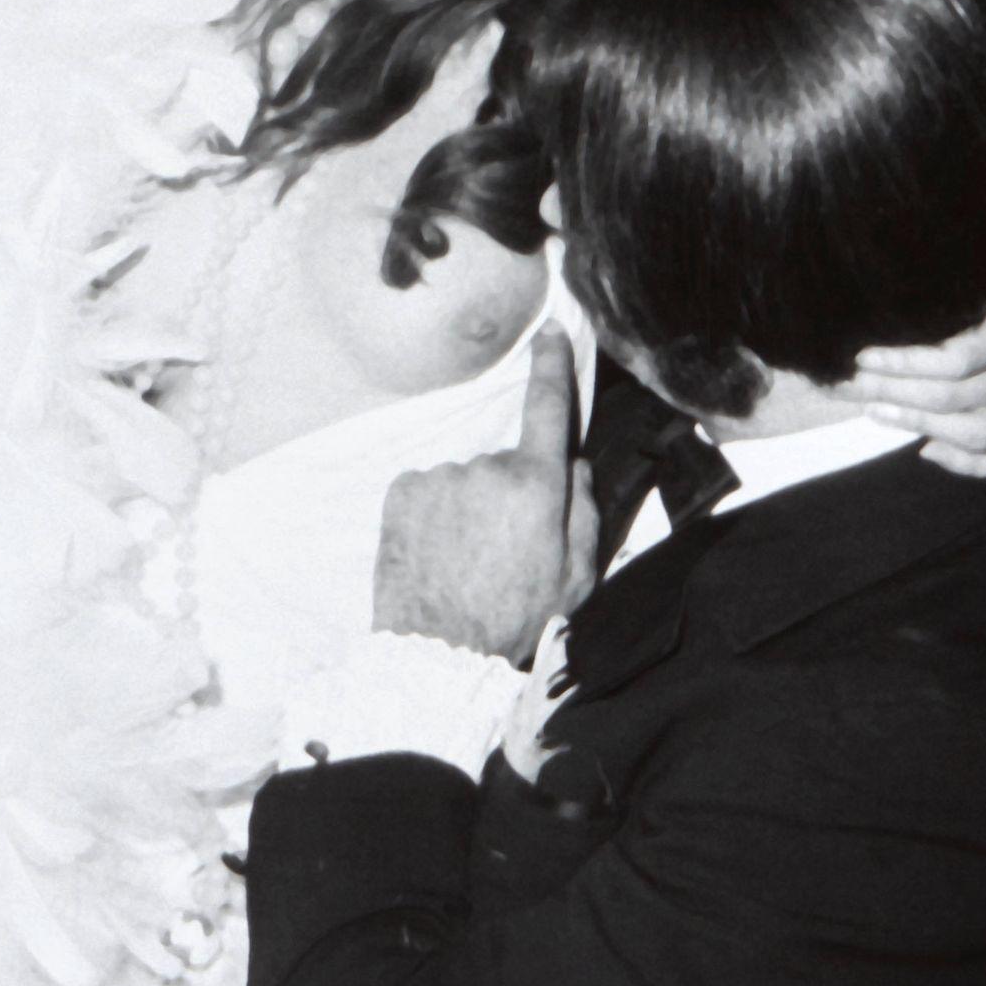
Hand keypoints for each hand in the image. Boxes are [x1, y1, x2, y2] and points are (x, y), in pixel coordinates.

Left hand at [367, 330, 596, 661]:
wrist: (438, 653)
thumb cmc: (516, 620)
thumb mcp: (576, 576)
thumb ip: (583, 511)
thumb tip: (569, 462)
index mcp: (536, 486)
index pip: (548, 409)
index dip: (552, 367)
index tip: (551, 333)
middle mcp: (485, 468)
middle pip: (505, 465)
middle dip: (509, 494)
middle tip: (503, 551)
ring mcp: (438, 477)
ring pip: (464, 480)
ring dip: (468, 507)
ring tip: (466, 560)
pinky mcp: (402, 491)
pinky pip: (429, 490)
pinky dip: (435, 513)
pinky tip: (439, 553)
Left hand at [838, 295, 985, 476]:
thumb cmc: (979, 305)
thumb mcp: (966, 295)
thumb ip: (933, 311)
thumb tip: (869, 337)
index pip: (954, 359)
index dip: (905, 363)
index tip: (862, 358)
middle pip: (954, 397)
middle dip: (895, 392)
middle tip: (852, 386)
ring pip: (975, 433)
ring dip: (918, 424)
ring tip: (874, 410)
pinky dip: (963, 463)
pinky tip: (925, 449)